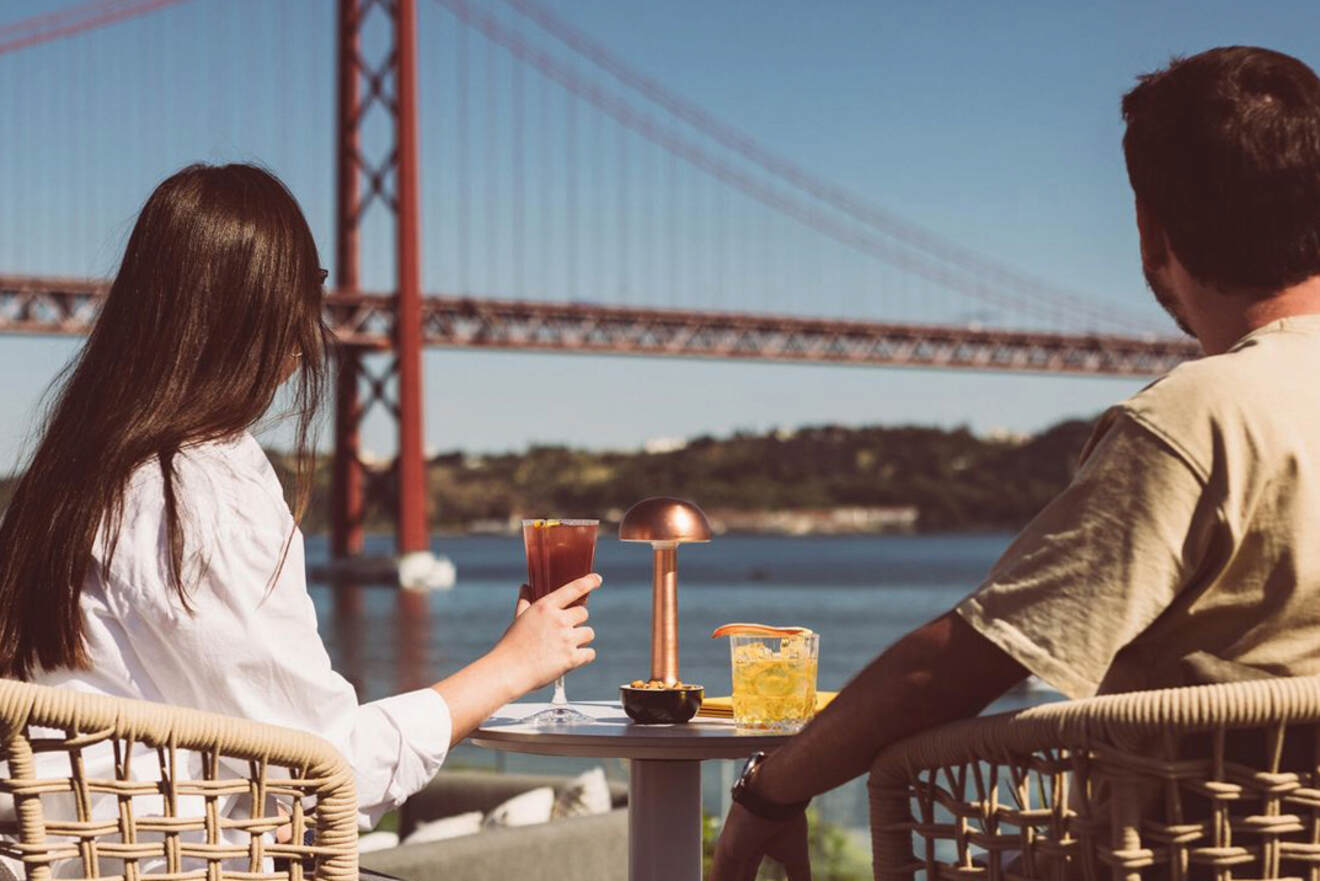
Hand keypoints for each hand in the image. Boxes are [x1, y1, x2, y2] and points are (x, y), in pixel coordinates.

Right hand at [491, 574, 600, 694]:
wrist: (508, 671)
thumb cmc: (512, 644)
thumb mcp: (519, 618)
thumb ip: (525, 601)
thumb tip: (526, 587)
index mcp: (545, 607)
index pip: (573, 589)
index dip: (588, 582)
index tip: (597, 579)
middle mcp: (558, 620)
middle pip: (583, 613)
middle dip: (576, 621)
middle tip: (564, 632)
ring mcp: (566, 639)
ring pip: (589, 633)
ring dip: (581, 639)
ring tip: (565, 647)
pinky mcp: (571, 659)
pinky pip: (590, 653)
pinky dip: (583, 656)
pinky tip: (571, 659)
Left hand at [711, 803, 809, 880]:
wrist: (780, 796)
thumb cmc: (788, 818)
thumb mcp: (795, 856)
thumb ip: (798, 877)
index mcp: (752, 848)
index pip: (745, 876)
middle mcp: (737, 849)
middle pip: (734, 878)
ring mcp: (729, 850)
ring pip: (724, 879)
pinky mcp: (726, 851)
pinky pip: (718, 878)